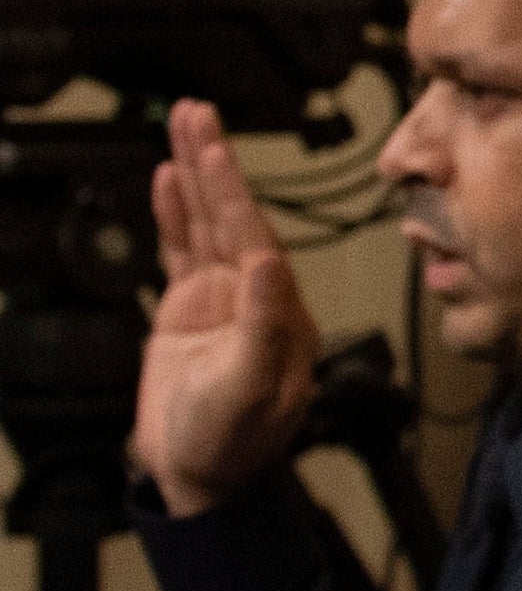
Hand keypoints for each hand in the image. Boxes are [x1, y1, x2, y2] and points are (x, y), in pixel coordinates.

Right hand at [132, 102, 318, 512]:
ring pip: (207, 224)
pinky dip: (175, 214)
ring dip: (196, 177)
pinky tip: (170, 181)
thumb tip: (268, 264)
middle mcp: (258, 296)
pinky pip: (182, 249)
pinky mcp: (190, 311)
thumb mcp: (252, 387)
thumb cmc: (234, 444)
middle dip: (215, 163)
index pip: (255, 235)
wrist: (200, 478)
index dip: (233, 191)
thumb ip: (263, 325)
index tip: (216, 148)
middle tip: (196, 112)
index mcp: (283, 310)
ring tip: (184, 127)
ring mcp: (222, 300)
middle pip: (233, 216)